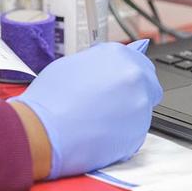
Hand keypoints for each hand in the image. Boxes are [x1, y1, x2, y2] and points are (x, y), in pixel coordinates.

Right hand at [9, 40, 162, 179]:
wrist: (43, 131)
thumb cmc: (49, 100)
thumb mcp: (70, 66)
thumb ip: (97, 65)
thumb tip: (105, 68)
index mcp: (118, 55)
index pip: (139, 61)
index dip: (126, 75)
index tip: (119, 84)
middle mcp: (134, 77)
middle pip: (148, 85)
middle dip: (133, 93)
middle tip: (109, 103)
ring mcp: (140, 106)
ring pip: (141, 110)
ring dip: (125, 115)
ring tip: (96, 121)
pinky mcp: (139, 134)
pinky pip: (133, 133)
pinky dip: (120, 135)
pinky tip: (97, 134)